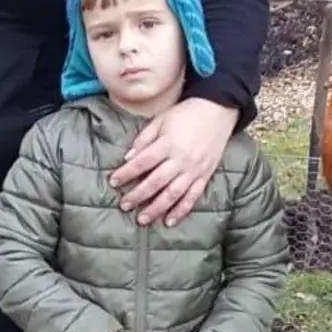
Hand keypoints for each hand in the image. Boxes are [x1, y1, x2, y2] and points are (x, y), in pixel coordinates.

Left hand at [111, 98, 237, 226]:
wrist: (218, 110)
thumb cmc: (186, 114)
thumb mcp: (161, 120)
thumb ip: (144, 139)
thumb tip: (128, 158)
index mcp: (168, 144)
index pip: (142, 162)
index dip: (126, 173)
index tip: (113, 182)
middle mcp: (181, 159)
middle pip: (155, 182)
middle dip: (138, 195)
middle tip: (124, 205)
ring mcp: (194, 170)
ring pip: (173, 194)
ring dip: (156, 208)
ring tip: (142, 219)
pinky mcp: (205, 176)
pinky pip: (192, 197)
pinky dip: (181, 210)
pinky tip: (169, 221)